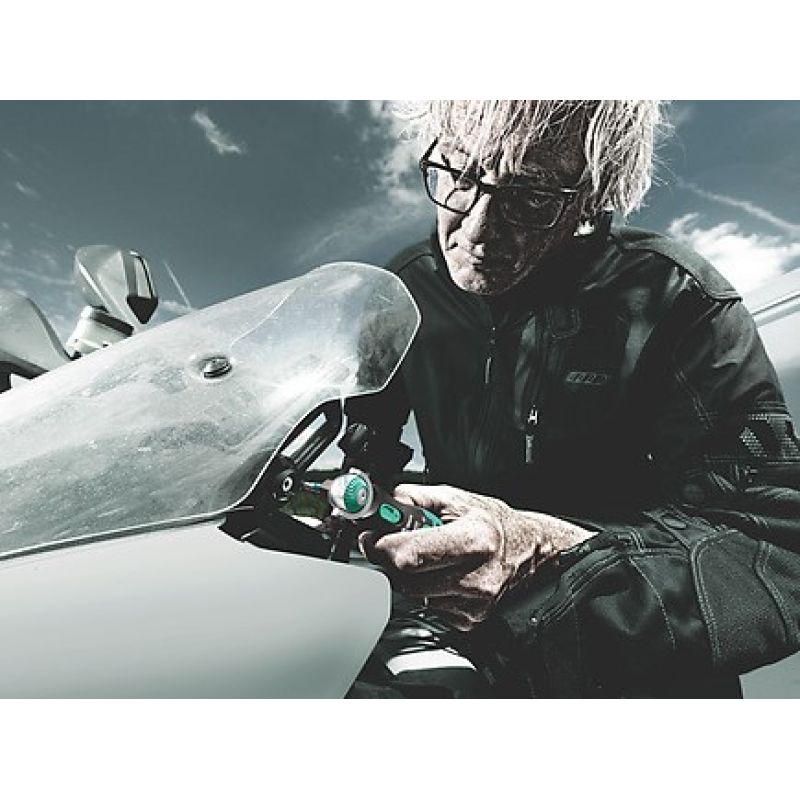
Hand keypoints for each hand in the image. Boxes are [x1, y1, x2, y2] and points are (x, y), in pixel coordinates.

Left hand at [359, 484, 594, 630]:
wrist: (528, 549)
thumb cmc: (492, 522)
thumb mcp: (453, 498)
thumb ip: (412, 498)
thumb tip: (379, 505)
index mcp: (473, 540)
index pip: (407, 555)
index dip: (381, 546)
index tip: (371, 537)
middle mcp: (475, 576)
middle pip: (405, 578)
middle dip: (392, 559)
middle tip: (394, 543)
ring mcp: (473, 603)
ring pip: (413, 594)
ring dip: (410, 575)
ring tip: (429, 556)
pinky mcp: (470, 619)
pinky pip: (429, 606)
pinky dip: (427, 589)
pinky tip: (443, 573)